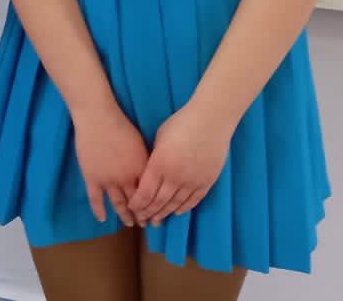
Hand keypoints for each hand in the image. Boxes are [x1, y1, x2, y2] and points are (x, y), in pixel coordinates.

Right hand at [72, 104, 149, 224]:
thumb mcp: (141, 144)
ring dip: (124, 216)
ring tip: (129, 224)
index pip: (149, 194)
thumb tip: (151, 174)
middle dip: (142, 216)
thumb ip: (145, 162)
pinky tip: (103, 219)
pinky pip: (95, 199)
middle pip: (136, 202)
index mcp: (140, 170)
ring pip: (118, 204)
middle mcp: (126, 179)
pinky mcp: (92, 178)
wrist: (98, 118)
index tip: (157, 214)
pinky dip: (99, 210)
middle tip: (146, 224)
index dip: (153, 206)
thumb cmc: (122, 126)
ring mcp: (107, 181)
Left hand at [129, 103, 233, 223]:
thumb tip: (150, 172)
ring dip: (164, 214)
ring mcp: (192, 182)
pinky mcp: (206, 183)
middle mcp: (174, 178)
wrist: (211, 121)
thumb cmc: (181, 123)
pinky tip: (176, 212)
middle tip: (142, 220)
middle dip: (148, 213)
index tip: (132, 208)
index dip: (137, 204)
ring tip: (157, 220)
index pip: (145, 193)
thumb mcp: (159, 138)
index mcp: (159, 165)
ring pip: (175, 205)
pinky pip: (193, 201)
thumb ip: (154, 158)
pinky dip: (183, 208)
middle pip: (159, 202)